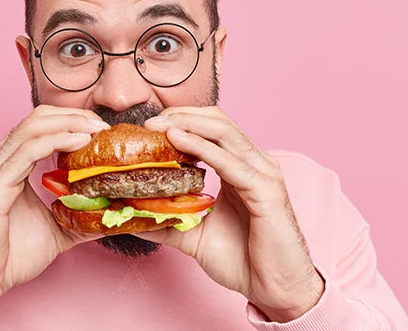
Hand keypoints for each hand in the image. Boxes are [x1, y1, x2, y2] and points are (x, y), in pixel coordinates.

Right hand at [0, 105, 108, 330]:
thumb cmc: (8, 257)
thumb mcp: (56, 230)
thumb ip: (81, 216)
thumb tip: (114, 214)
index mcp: (7, 164)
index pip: (41, 125)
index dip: (72, 121)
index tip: (102, 130)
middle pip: (38, 118)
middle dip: (74, 116)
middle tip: (104, 127)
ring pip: (33, 127)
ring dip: (69, 124)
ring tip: (96, 130)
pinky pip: (27, 151)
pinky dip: (56, 141)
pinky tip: (79, 142)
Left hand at [143, 107, 323, 322]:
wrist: (275, 290)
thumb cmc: (245, 261)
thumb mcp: (196, 236)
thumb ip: (168, 222)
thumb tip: (132, 217)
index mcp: (241, 168)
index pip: (212, 129)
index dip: (181, 121)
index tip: (149, 128)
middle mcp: (255, 164)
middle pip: (217, 122)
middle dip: (181, 116)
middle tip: (149, 123)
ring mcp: (263, 174)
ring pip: (224, 133)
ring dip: (188, 125)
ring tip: (159, 127)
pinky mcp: (266, 190)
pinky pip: (231, 162)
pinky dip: (203, 148)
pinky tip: (179, 142)